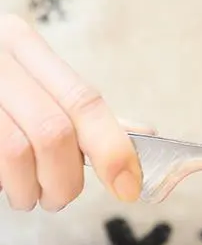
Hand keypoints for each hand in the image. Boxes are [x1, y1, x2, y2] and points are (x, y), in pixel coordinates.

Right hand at [0, 14, 141, 210]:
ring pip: (19, 150)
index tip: (128, 187)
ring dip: (34, 189)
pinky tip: (10, 187)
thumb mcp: (38, 91)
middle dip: (67, 179)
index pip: (84, 101)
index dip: (113, 149)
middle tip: (61, 197)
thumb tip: (144, 136)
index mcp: (24, 47)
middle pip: (54, 132)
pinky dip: (8, 185)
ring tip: (32, 197)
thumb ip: (84, 115)